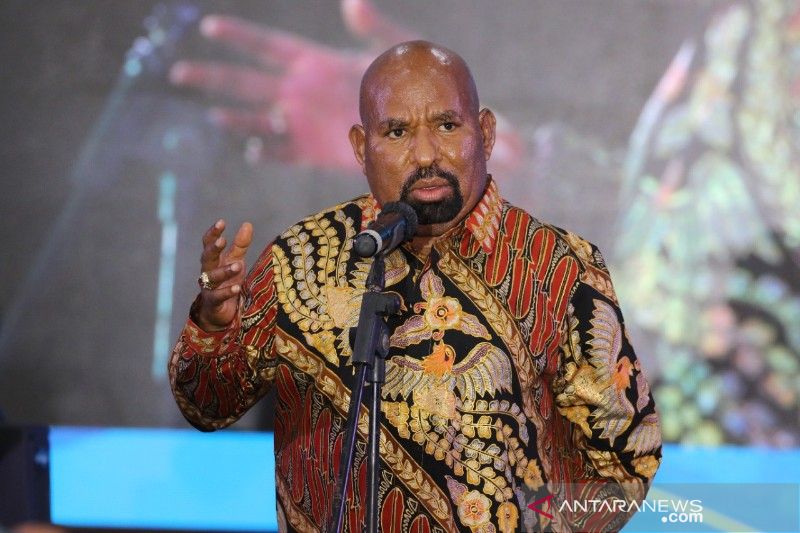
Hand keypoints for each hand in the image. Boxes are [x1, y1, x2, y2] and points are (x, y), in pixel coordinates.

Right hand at [169, 0, 414, 171]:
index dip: (240, 37)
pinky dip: (268, 152)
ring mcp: (304, 123)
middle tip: (178, 72)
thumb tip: (352, 2)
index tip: (208, 26)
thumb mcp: (391, 53)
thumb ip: (374, 29)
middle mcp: (301, 91)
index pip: (268, 46)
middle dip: (213, 76)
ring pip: (258, 119)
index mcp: (315, 63)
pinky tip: (256, 150)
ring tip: (216, 115)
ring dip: (236, 117)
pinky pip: (283, 152)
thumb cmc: (407, 84)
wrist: (420, 132)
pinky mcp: (313, 152)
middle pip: (247, 82)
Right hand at [195, 219, 252, 330]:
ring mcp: (209, 287)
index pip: (208, 243)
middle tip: (223, 241)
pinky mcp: (213, 302)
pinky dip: (226, 292)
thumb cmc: (227, 281)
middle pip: (207, 258)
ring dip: (225, 271)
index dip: (213, 233)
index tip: (221, 222)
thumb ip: (240, 245)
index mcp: (214, 260)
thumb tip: (247, 223)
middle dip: (213, 249)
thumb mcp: (235, 261)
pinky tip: (236, 287)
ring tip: (238, 265)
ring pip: (213, 277)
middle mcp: (208, 271)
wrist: (220, 311)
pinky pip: (217, 296)